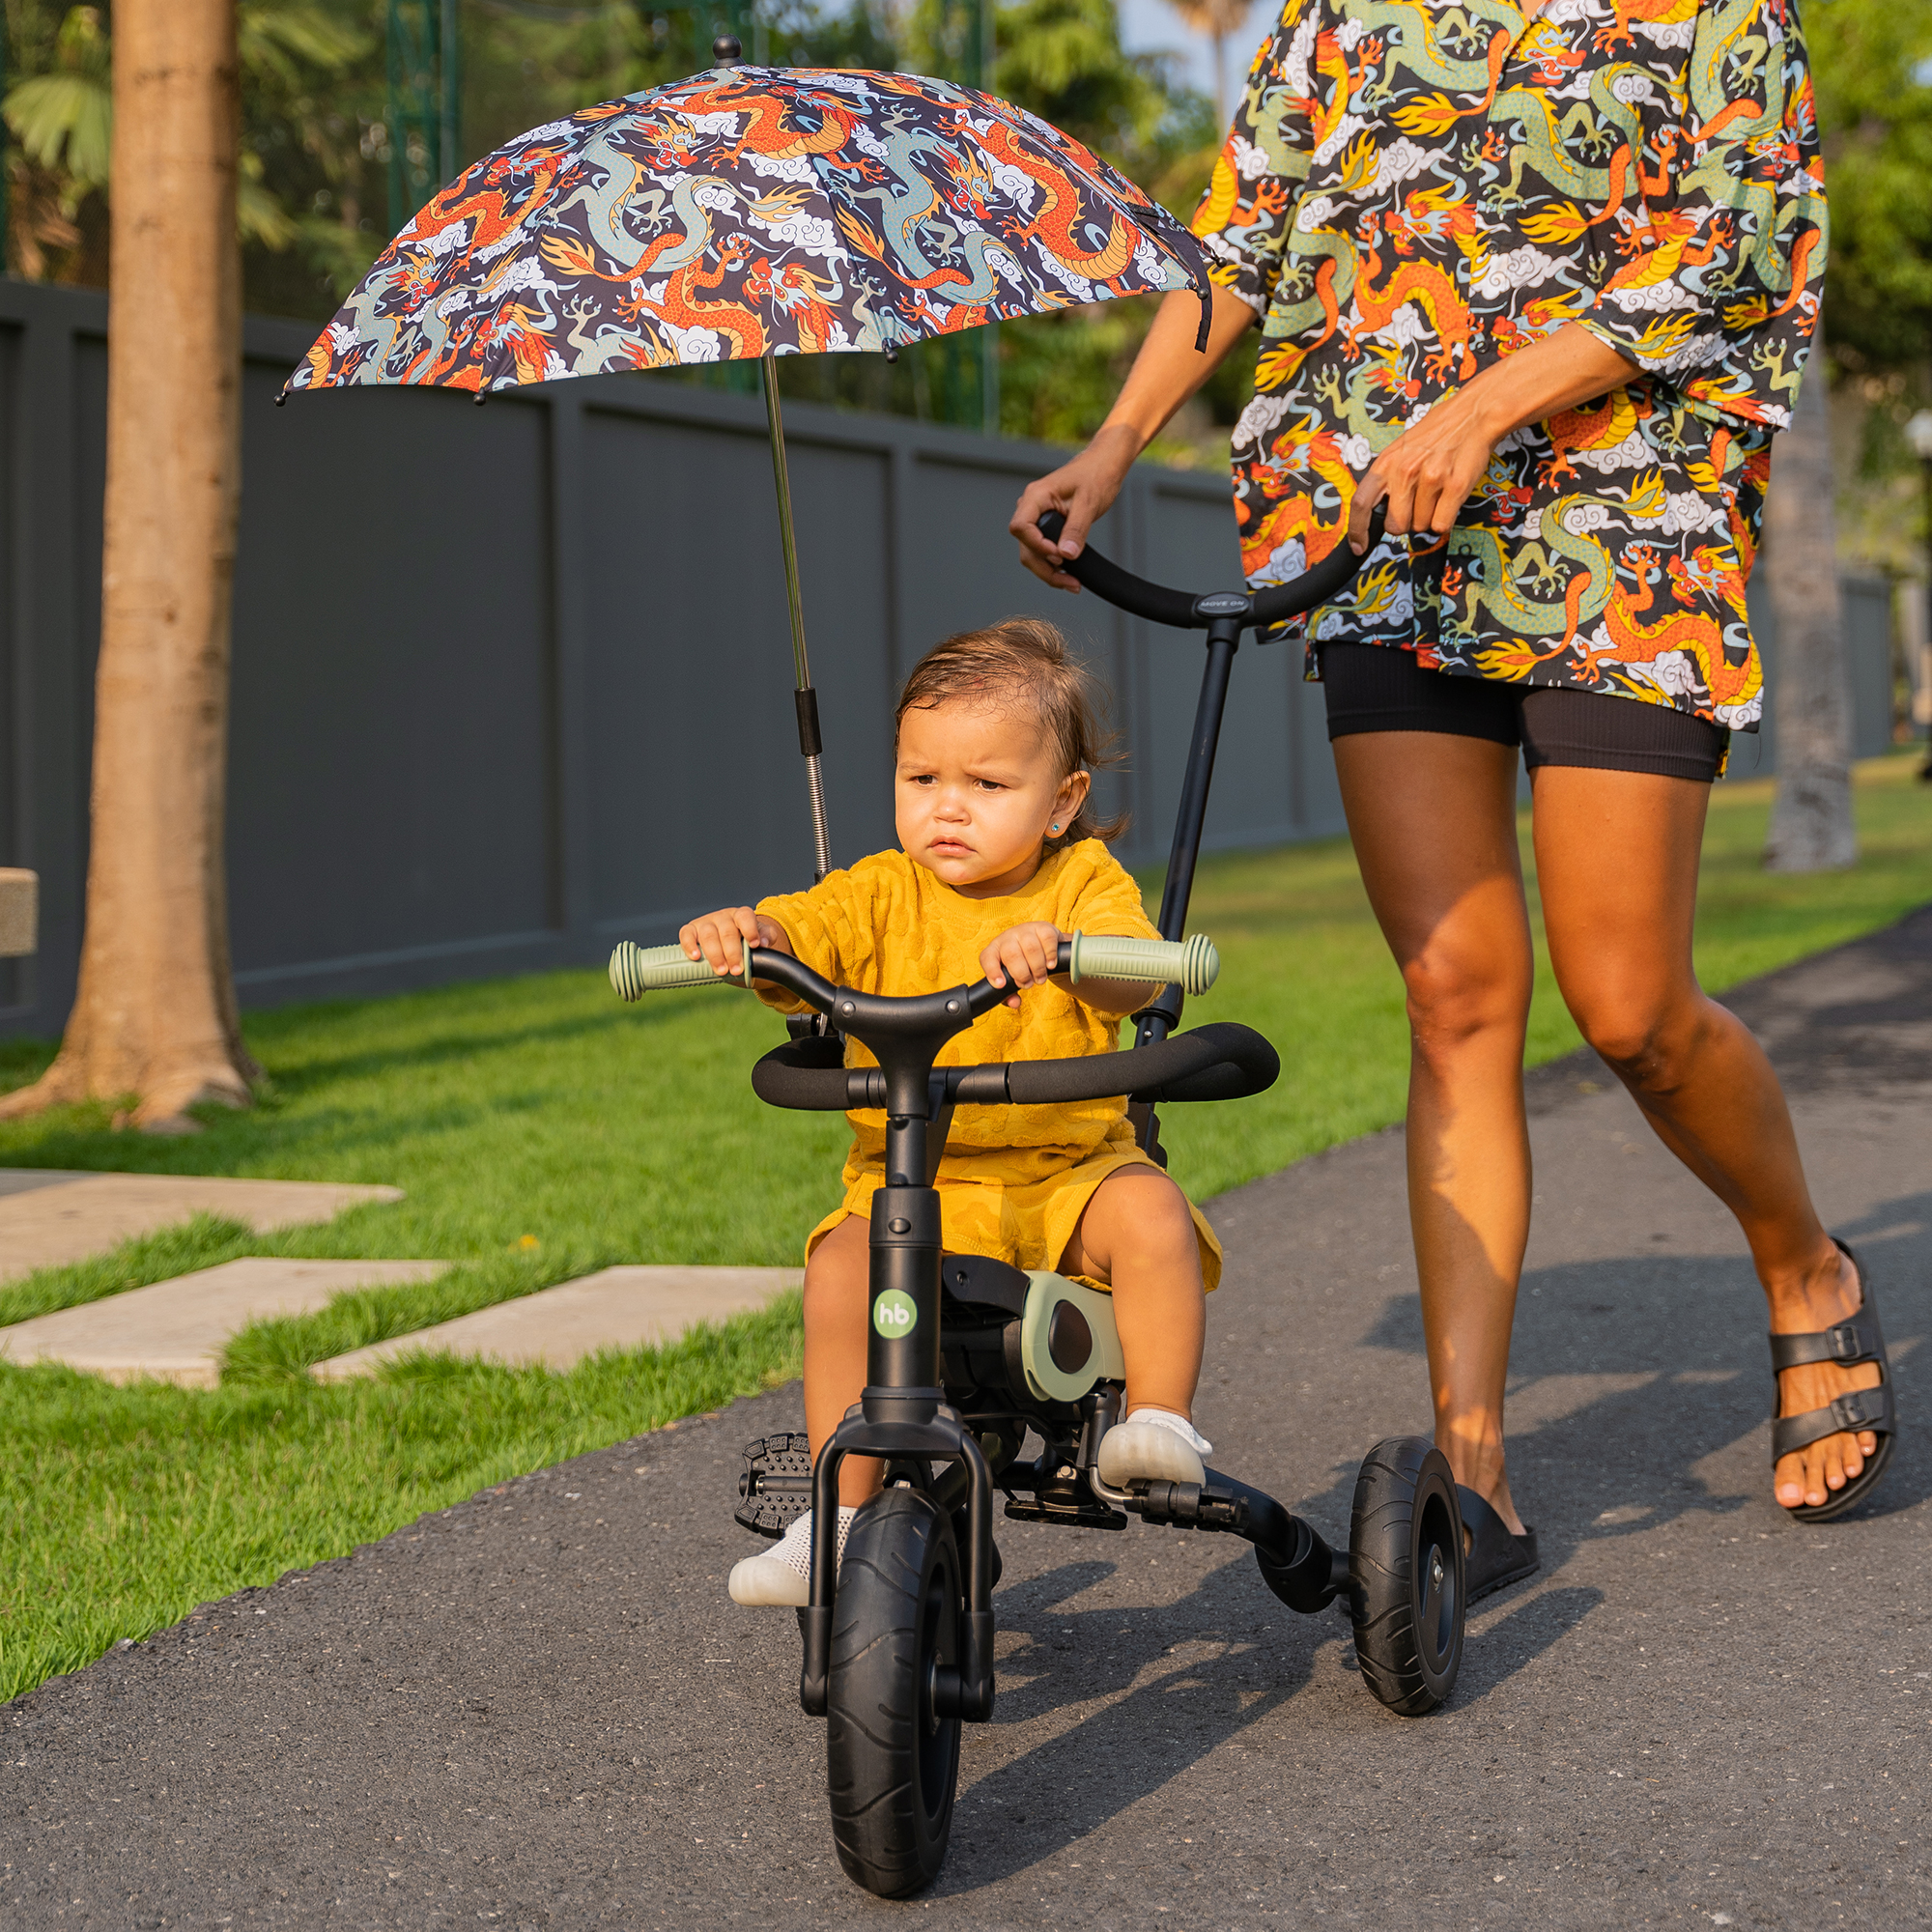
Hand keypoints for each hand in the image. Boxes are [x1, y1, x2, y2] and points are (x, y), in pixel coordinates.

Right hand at [679, 907, 790, 979]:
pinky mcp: (690, 930)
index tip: (755, 945)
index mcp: (741, 916)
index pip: (745, 916)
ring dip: (715, 954)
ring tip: (721, 971)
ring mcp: (705, 922)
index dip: (750, 929)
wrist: (727, 946)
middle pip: (727, 931)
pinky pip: (686, 934)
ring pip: (708, 934)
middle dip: (733, 952)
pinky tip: (695, 957)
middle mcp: (723, 917)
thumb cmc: (744, 942)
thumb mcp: (759, 939)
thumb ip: (767, 937)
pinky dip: (689, 945)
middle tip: (737, 970)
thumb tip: (764, 943)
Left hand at [980, 921, 1065, 1010]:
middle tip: (1028, 984)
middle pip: (1012, 955)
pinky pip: (1047, 940)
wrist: (1043, 947)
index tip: (1001, 985)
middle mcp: (1008, 938)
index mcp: (994, 950)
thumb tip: (1014, 1003)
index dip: (992, 972)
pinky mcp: (1043, 927)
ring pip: (1030, 948)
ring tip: (1040, 978)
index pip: (987, 958)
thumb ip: (1010, 995)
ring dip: (1037, 968)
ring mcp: (1025, 930)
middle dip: (1022, 974)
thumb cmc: (1023, 965)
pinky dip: (1050, 955)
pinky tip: (1050, 965)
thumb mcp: (1014, 979)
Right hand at [1010, 428, 1138, 590]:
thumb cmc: (1096, 475)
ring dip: (1049, 571)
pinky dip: (1054, 566)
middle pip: (1026, 547)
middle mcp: (1031, 508)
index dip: (1037, 545)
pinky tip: (1070, 577)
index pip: (1021, 527)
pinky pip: (1043, 551)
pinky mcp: (1046, 527)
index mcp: (1036, 496)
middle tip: (1070, 581)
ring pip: (1032, 554)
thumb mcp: (1089, 503)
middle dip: (1045, 567)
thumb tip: (1066, 556)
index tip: (1059, 555)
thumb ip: (1076, 529)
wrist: (1104, 466)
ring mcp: (1037, 518)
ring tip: (1073, 583)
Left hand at [1346, 322, 1641, 553]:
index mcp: (1387, 461)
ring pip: (1420, 526)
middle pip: (1395, 525)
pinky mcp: (1453, 486)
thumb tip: (1380, 513)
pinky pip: (1441, 525)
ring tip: (1440, 492)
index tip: (1358, 547)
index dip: (1357, 530)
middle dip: (1407, 522)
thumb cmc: (1440, 433)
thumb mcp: (1404, 449)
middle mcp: (1404, 471)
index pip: (1361, 503)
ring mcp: (1429, 479)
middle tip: (1421, 503)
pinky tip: (1451, 498)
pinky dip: (1446, 519)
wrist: (1476, 413)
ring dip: (1430, 517)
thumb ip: (1390, 478)